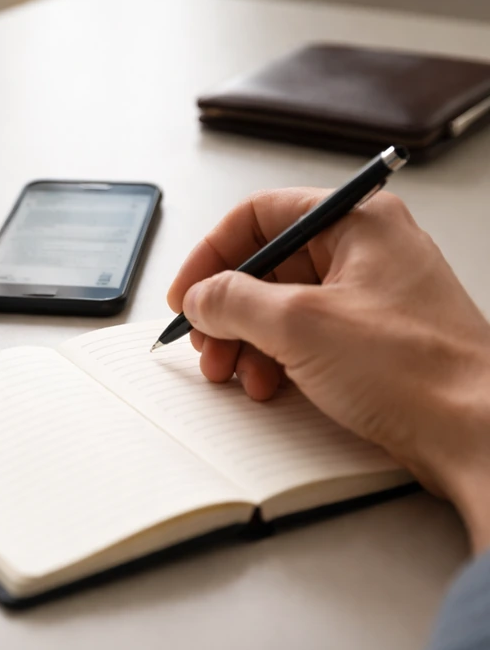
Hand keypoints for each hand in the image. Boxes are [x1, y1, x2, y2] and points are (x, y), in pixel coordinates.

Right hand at [168, 188, 489, 551]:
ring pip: (282, 305)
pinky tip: (267, 385)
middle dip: (227, 308)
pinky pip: (305, 336)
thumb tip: (200, 295)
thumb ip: (232, 300)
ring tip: (232, 371)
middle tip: (205, 339)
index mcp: (359, 223)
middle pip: (269, 264)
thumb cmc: (418, 372)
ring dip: (245, 340)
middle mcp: (367, 252)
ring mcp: (370, 298)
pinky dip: (275, 359)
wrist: (477, 435)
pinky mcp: (372, 341)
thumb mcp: (299, 325)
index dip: (213, 252)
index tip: (187, 290)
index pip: (261, 214)